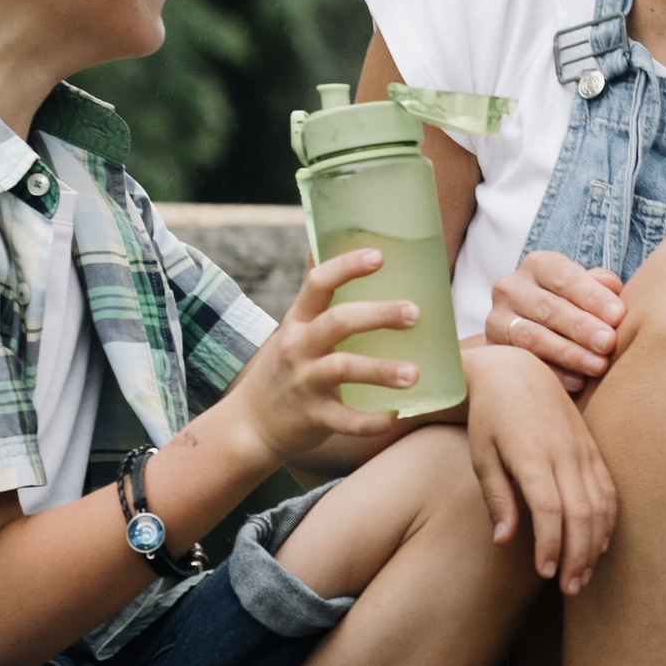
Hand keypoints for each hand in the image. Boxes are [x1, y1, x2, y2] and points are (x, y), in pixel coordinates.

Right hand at [216, 247, 419, 471]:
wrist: (250, 425)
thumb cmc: (287, 366)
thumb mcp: (294, 328)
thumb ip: (317, 296)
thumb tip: (329, 240)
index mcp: (299, 321)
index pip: (318, 282)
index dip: (347, 266)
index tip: (379, 255)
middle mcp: (300, 347)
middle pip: (338, 322)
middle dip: (378, 314)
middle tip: (415, 313)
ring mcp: (305, 383)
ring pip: (343, 369)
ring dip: (381, 370)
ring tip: (414, 373)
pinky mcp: (313, 418)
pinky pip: (344, 419)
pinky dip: (370, 421)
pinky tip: (395, 415)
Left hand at [461, 343, 617, 593]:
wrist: (516, 370)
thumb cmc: (490, 416)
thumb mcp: (482, 456)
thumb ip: (497, 498)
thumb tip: (505, 540)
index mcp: (533, 455)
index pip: (550, 510)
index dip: (551, 546)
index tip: (546, 573)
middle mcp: (564, 452)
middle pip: (582, 513)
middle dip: (578, 555)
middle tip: (569, 587)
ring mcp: (583, 449)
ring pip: (601, 504)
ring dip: (595, 543)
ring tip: (584, 574)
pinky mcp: (592, 447)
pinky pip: (608, 488)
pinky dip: (607, 520)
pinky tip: (598, 543)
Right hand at [485, 248, 627, 390]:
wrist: (532, 329)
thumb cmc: (571, 305)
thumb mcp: (584, 289)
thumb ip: (599, 285)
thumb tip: (612, 286)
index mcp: (538, 265)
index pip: (564, 276)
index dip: (592, 296)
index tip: (618, 316)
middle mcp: (511, 288)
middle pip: (547, 307)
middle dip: (581, 326)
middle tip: (608, 343)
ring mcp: (496, 320)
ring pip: (532, 337)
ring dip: (569, 353)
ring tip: (598, 365)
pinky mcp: (493, 351)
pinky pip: (523, 363)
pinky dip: (554, 374)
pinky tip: (579, 382)